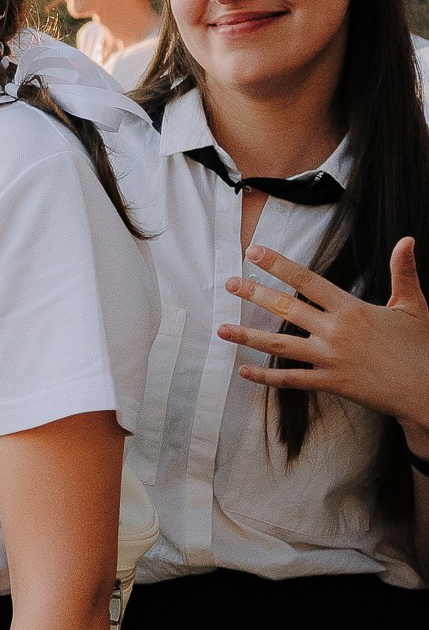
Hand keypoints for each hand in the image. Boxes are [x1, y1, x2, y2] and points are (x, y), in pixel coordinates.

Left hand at [224, 238, 428, 447]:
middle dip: (254, 294)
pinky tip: (243, 371)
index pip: (308, 280)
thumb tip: (407, 240)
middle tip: (229, 283)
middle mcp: (336, 332)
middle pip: (286, 309)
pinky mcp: (330, 383)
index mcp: (352, 310)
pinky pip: (291, 379)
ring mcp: (330, 358)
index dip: (278, 265)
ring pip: (279, 345)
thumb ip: (403, 272)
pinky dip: (265, 377)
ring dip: (247, 337)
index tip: (253, 252)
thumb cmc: (420, 346)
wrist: (426, 389)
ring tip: (220, 329)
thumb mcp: (413, 305)